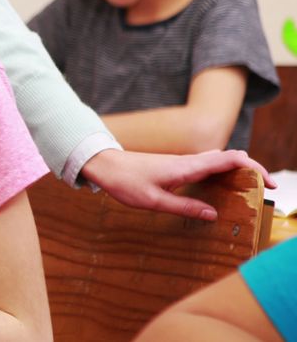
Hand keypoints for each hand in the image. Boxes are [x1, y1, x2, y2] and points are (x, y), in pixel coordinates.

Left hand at [81, 148, 275, 220]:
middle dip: (252, 170)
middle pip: (229, 159)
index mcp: (187, 167)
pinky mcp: (177, 166)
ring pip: (219, 161)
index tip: (268, 182)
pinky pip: (207, 166)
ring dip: (238, 172)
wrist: (105, 165)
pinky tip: (223, 186)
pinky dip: (222, 173)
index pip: (229, 160)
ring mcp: (183, 162)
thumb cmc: (126, 182)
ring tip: (250, 190)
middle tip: (267, 189)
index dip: (252, 168)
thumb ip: (184, 207)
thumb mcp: (153, 201)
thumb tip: (213, 214)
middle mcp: (188, 161)